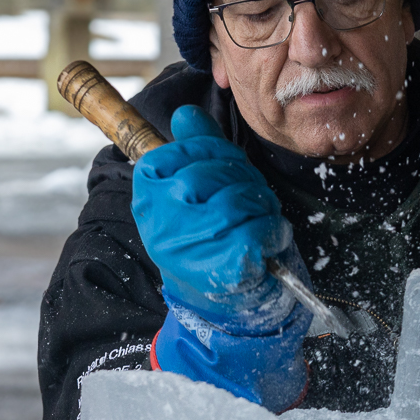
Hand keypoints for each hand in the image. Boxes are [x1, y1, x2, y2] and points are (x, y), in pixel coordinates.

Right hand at [135, 105, 310, 411]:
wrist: (222, 306)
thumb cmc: (212, 239)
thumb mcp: (200, 187)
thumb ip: (196, 146)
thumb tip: (187, 113)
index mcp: (148, 189)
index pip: (191, 148)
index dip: (220, 156)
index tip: (229, 176)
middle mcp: (158, 216)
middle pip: (215, 172)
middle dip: (245, 183)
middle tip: (252, 203)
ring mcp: (184, 245)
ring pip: (237, 201)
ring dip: (261, 209)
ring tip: (259, 222)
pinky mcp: (217, 269)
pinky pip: (255, 232)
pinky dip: (272, 234)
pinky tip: (267, 243)